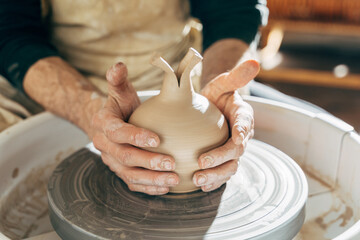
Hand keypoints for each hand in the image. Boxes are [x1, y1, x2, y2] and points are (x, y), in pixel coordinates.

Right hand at [92, 63, 178, 194]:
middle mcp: (104, 145)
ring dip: (151, 179)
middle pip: (124, 157)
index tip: (157, 139)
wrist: (109, 125)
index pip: (118, 132)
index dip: (135, 136)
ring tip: (173, 179)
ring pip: (129, 174)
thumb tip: (119, 65)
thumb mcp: (120, 92)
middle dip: (148, 162)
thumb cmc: (120, 107)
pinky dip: (148, 188)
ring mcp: (111, 161)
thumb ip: (118, 80)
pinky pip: (132, 183)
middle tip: (171, 163)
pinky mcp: (120, 171)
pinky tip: (166, 187)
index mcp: (104, 124)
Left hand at [193, 60, 259, 191]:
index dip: (242, 131)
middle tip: (201, 163)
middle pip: (236, 151)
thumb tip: (254, 62)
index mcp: (243, 116)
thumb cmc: (217, 94)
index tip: (236, 138)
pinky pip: (221, 173)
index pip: (245, 123)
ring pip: (230, 167)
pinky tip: (199, 186)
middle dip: (221, 159)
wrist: (213, 108)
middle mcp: (242, 135)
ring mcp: (233, 150)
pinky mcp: (223, 160)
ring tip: (198, 179)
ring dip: (215, 175)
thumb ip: (235, 76)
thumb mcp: (223, 83)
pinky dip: (213, 181)